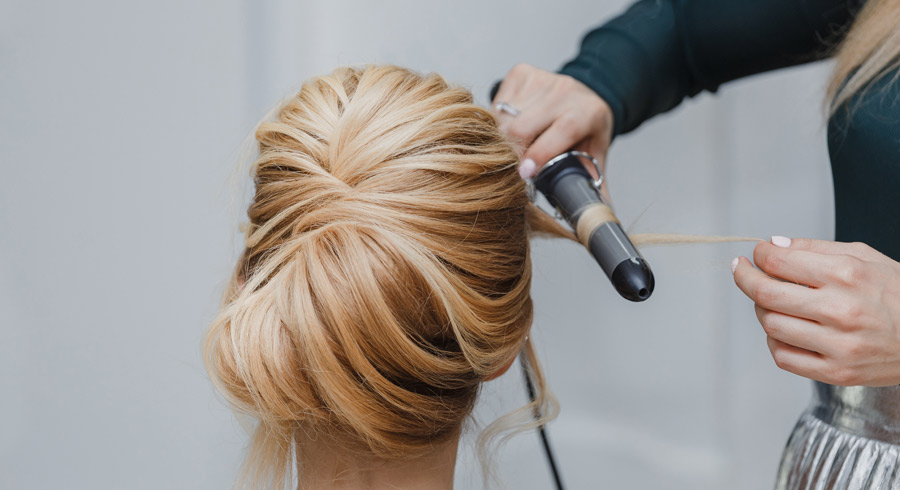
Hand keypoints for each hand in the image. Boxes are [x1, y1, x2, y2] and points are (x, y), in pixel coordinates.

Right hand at [491, 63, 613, 195]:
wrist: (585, 94)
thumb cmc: (586, 130)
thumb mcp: (595, 156)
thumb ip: (594, 186)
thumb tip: (598, 216)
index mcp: (587, 112)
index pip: (562, 130)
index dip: (541, 152)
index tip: (525, 172)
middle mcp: (565, 90)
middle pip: (523, 125)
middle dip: (511, 151)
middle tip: (509, 169)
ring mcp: (541, 78)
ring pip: (505, 116)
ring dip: (501, 138)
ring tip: (510, 149)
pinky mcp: (521, 73)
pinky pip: (497, 103)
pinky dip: (497, 121)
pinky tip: (509, 128)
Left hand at [732, 237, 899, 385]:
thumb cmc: (898, 295)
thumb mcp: (865, 257)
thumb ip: (816, 249)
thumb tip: (774, 245)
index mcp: (847, 275)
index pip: (779, 261)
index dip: (759, 255)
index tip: (757, 254)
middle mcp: (841, 310)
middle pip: (766, 293)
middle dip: (745, 278)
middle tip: (742, 271)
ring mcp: (838, 345)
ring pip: (771, 325)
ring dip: (762, 309)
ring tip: (771, 301)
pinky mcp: (836, 372)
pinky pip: (783, 357)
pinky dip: (774, 341)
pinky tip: (784, 329)